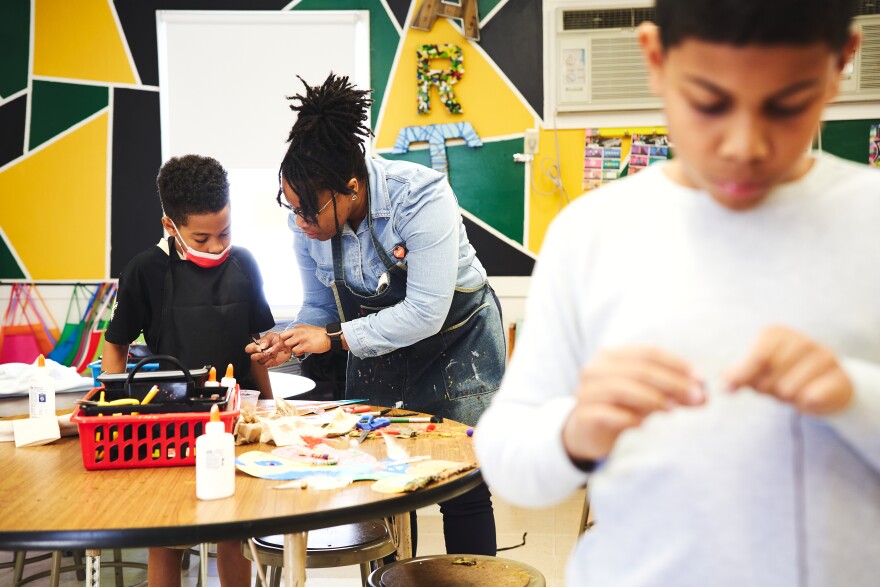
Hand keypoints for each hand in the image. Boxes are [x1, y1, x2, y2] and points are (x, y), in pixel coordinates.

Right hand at [246, 332, 291, 367]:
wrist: (287, 345)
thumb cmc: (277, 339)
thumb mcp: (271, 336)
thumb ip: (265, 340)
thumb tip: (261, 346)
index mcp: (257, 345)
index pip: (248, 348)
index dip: (252, 349)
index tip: (260, 348)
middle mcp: (258, 353)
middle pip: (252, 357)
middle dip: (260, 355)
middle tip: (267, 352)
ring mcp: (263, 359)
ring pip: (260, 361)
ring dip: (268, 357)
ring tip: (274, 352)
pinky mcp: (268, 363)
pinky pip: (266, 365)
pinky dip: (271, 361)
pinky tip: (274, 357)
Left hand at [279, 324, 331, 356]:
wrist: (329, 337)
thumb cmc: (319, 334)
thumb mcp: (307, 329)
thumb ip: (298, 332)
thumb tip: (291, 338)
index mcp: (298, 327)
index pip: (284, 333)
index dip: (282, 340)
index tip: (283, 345)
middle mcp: (298, 331)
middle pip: (282, 338)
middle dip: (283, 344)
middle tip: (287, 348)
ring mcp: (301, 338)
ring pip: (287, 345)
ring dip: (291, 349)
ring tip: (297, 350)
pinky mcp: (305, 345)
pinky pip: (295, 351)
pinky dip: (298, 353)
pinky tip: (302, 352)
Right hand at [562, 347, 703, 463]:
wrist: (586, 431)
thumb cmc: (620, 407)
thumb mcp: (647, 397)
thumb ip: (672, 393)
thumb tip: (704, 396)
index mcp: (612, 356)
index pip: (648, 353)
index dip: (676, 365)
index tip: (701, 379)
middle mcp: (596, 369)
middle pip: (638, 370)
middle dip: (672, 383)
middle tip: (697, 398)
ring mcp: (586, 391)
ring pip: (621, 388)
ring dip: (651, 399)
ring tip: (672, 410)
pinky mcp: (583, 415)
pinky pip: (606, 413)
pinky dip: (627, 417)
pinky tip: (642, 425)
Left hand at [725, 325, 852, 414]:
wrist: (826, 386)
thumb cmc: (783, 375)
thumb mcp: (756, 372)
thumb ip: (738, 376)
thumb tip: (726, 387)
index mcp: (777, 334)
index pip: (758, 357)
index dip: (745, 377)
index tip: (732, 389)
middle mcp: (803, 341)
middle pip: (771, 376)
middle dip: (766, 389)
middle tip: (773, 388)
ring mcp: (825, 358)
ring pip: (790, 390)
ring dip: (785, 398)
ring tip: (790, 391)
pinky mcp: (840, 379)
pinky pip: (812, 398)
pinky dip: (803, 405)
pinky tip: (806, 399)